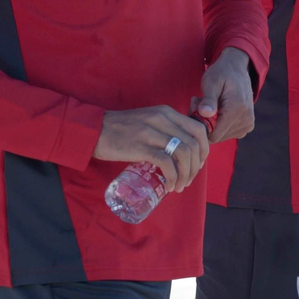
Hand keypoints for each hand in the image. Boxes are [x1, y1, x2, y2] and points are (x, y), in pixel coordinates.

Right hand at [94, 105, 210, 193]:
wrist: (94, 130)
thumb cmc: (120, 128)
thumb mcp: (148, 120)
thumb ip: (165, 128)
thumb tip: (182, 149)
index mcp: (166, 112)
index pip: (198, 129)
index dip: (204, 150)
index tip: (198, 164)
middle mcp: (162, 119)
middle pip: (194, 143)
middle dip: (197, 166)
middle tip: (189, 179)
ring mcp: (151, 132)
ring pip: (184, 154)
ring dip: (186, 174)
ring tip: (180, 185)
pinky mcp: (141, 147)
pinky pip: (167, 163)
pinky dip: (173, 177)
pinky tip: (169, 185)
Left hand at [195, 47, 254, 143]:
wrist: (236, 67)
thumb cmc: (221, 73)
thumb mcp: (211, 82)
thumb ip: (208, 99)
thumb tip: (205, 113)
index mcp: (237, 109)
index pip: (214, 135)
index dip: (201, 125)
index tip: (196, 107)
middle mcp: (246, 120)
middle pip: (217, 136)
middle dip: (206, 123)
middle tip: (200, 103)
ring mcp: (248, 124)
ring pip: (222, 136)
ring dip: (212, 123)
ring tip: (209, 104)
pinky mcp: (248, 125)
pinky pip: (228, 133)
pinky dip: (220, 124)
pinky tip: (217, 110)